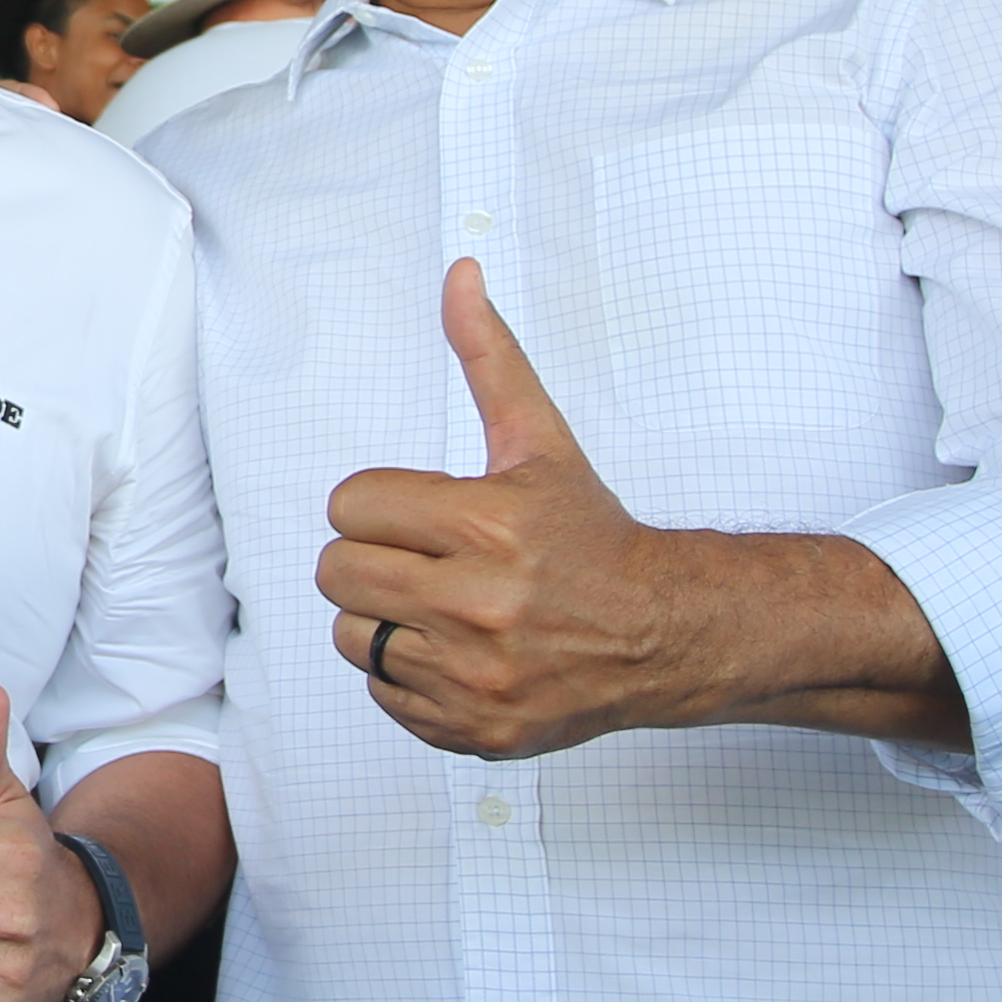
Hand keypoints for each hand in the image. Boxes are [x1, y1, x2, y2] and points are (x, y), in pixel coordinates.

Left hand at [316, 261, 708, 755]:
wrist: (662, 632)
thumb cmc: (590, 535)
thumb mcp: (541, 441)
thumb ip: (490, 357)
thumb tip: (461, 274)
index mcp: (490, 525)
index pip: (350, 506)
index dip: (381, 505)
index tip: (425, 514)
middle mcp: (482, 604)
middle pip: (338, 572)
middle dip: (375, 558)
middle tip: (427, 559)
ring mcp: (477, 674)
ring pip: (352, 635)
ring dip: (385, 619)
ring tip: (444, 606)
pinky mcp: (475, 728)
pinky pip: (382, 693)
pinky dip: (408, 675)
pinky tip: (459, 651)